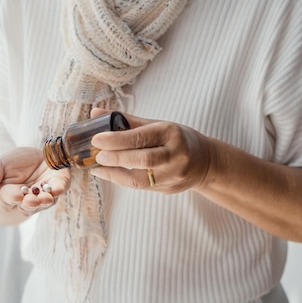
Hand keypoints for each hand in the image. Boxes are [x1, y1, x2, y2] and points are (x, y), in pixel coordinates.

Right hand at [0, 147, 70, 215]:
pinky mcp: (58, 184)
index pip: (9, 198)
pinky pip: (58, 189)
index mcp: (9, 195)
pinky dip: (58, 189)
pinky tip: (58, 189)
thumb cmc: (12, 164)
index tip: (16, 196)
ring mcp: (44, 194)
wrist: (34, 156)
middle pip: (28, 204)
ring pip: (44, 201)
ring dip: (45, 200)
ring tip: (45, 198)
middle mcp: (27, 199)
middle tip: (32, 201)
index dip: (12, 197)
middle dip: (30, 203)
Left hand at [89, 108, 213, 193]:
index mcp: (172, 133)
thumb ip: (126, 120)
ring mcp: (174, 175)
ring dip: (116, 174)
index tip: (97, 139)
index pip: (142, 137)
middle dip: (117, 158)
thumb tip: (95, 113)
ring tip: (99, 167)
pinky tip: (109, 174)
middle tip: (97, 155)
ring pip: (141, 179)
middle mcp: (176, 154)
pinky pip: (142, 187)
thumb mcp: (157, 124)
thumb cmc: (176, 138)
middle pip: (144, 159)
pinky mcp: (169, 189)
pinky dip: (122, 180)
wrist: (205, 162)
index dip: (117, 139)